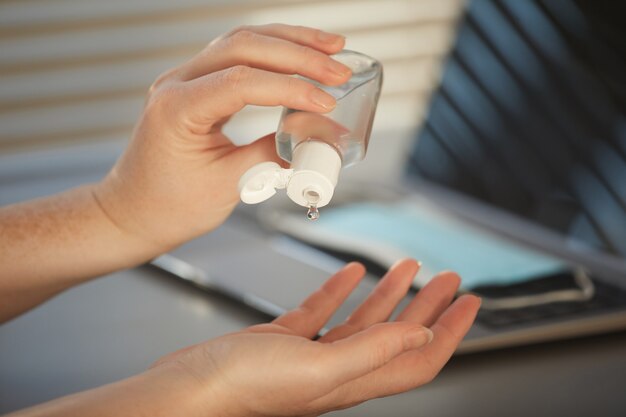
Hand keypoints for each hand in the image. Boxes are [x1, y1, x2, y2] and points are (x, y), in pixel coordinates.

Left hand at [93, 24, 351, 250]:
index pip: (242, 81)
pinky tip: (297, 54)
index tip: (326, 101)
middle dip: (298, 54)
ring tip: (330, 47)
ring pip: (241, 42)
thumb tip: (314, 136)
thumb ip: (272, 153)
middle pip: (244, 48)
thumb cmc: (168, 207)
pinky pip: (236, 57)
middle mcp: (177, 84)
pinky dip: (271, 53)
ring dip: (288, 42)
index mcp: (177, 109)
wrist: (134, 213)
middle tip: (338, 67)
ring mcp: (185, 81)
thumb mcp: (226, 184)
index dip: (291, 88)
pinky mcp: (196, 87)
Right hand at [152, 260, 480, 415]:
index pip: (420, 358)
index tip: (471, 302)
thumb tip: (423, 339)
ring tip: (409, 267)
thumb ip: (373, 352)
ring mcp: (312, 355)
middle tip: (449, 279)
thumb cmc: (244, 386)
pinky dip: (341, 290)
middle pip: (399, 336)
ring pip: (364, 321)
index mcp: (354, 379)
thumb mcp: (319, 367)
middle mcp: (339, 370)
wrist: (191, 387)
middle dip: (429, 305)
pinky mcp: (286, 340)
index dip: (452, 331)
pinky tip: (349, 273)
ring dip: (390, 293)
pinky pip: (324, 312)